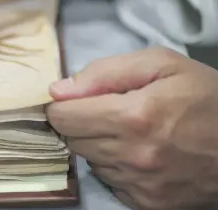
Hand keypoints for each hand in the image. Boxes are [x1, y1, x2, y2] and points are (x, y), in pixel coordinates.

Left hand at [46, 47, 217, 209]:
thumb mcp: (162, 64)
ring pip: (88, 161)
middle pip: (71, 140)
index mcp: (133, 116)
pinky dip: (115, 166)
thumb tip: (58, 90)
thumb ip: (105, 72)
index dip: (64, 104)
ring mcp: (141, 184)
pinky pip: (109, 181)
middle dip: (81, 122)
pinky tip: (139, 153)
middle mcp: (132, 156)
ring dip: (98, 144)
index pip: (62, 117)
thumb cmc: (208, 98)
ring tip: (129, 131)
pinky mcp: (148, 204)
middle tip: (107, 111)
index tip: (76, 99)